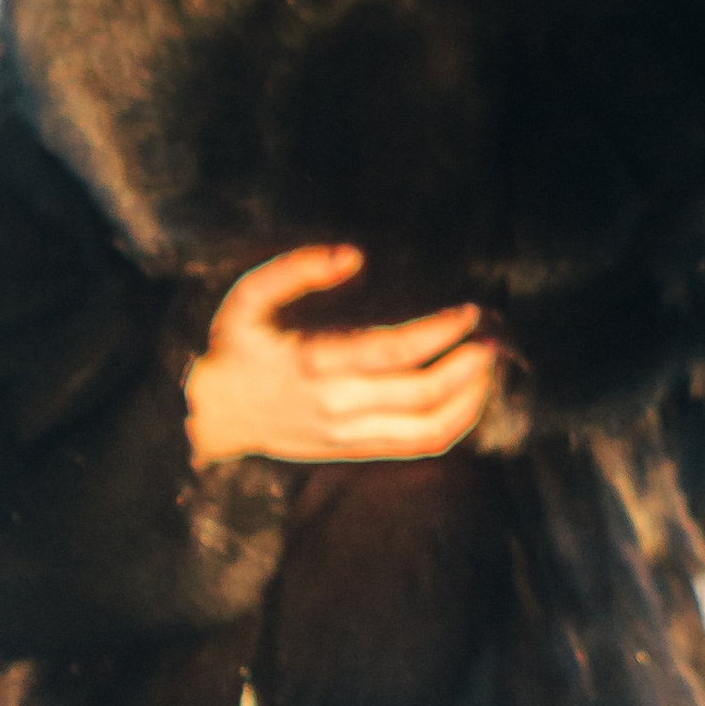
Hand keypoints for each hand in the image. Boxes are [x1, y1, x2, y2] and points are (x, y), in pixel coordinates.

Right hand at [184, 245, 497, 467]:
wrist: (212, 416)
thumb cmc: (235, 348)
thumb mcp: (248, 296)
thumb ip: (297, 269)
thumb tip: (353, 255)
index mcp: (315, 362)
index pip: (393, 351)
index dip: (438, 332)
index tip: (468, 313)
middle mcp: (337, 404)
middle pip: (421, 392)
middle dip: (467, 366)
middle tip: (493, 339)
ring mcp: (348, 434)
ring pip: (427, 427)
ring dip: (470, 398)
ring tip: (489, 368)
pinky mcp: (354, 450)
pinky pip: (417, 446)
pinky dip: (454, 426)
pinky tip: (471, 399)